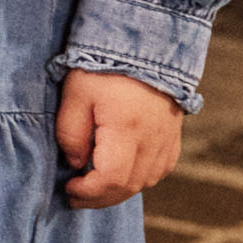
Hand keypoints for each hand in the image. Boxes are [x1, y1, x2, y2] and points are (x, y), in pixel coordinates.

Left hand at [58, 70, 185, 205]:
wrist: (145, 45)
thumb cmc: (104, 67)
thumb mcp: (76, 94)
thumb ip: (71, 133)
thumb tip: (76, 164)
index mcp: (127, 128)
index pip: (111, 178)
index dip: (88, 191)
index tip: (68, 187)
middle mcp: (152, 139)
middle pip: (129, 186)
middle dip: (99, 198)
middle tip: (75, 195)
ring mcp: (167, 139)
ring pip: (146, 182)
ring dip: (118, 191)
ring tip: (94, 188)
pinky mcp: (173, 136)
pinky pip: (159, 170)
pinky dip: (138, 179)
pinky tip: (120, 175)